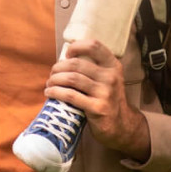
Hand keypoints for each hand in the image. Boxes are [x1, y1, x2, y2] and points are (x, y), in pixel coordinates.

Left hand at [46, 39, 150, 160]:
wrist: (121, 125)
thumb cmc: (107, 99)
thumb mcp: (106, 79)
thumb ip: (92, 68)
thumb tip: (63, 59)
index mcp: (113, 66)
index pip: (94, 46)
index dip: (76, 47)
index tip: (66, 55)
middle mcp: (111, 77)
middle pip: (76, 64)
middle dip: (58, 67)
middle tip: (52, 74)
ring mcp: (105, 92)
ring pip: (71, 79)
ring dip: (54, 80)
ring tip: (49, 84)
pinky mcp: (98, 108)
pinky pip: (70, 95)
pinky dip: (56, 92)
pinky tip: (50, 93)